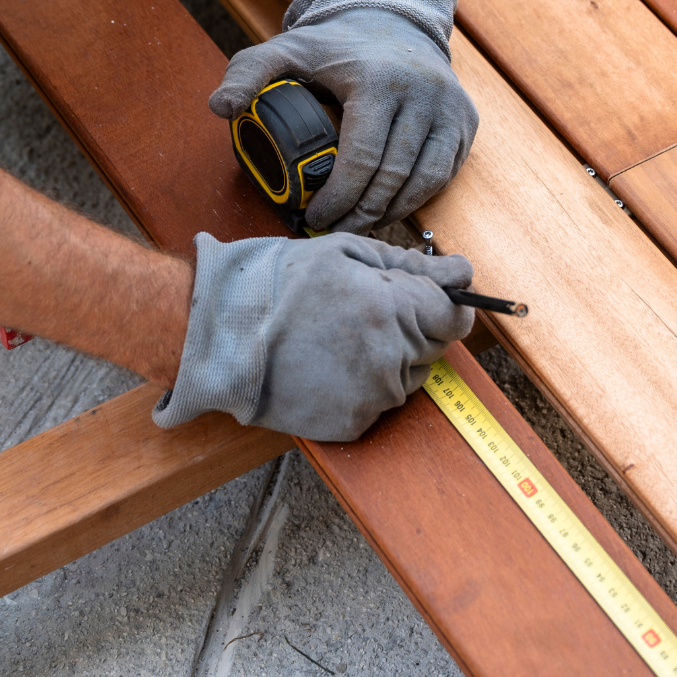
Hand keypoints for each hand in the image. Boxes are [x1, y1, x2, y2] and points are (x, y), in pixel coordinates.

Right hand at [153, 231, 475, 441]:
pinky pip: (379, 402)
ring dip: (390, 357)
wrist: (216, 338)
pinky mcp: (351, 425)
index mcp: (392, 310)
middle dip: (413, 326)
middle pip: (435, 346)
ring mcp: (371, 397)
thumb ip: (409, 264)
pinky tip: (328, 364)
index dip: (445, 302)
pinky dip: (364, 385)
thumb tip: (461, 272)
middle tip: (363, 310)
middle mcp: (390, 359)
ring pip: (409, 376)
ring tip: (338, 337)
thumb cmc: (274, 285)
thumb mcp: (341, 252)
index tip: (426, 296)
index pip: (456, 315)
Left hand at [209, 0, 477, 234]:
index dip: (340, 197)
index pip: (362, 157)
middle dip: (362, 213)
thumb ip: (248, 73)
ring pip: (424, 181)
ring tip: (360, 224)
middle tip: (336, 229)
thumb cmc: (336, 45)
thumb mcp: (286, 50)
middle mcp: (421, 92)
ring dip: (391, 213)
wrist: (393, 19)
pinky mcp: (465, 121)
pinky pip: (444, 174)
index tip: (317, 217)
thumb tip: (221, 107)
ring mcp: (449, 108)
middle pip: (393, 176)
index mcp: (378, 80)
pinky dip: (418, 198)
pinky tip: (390, 208)